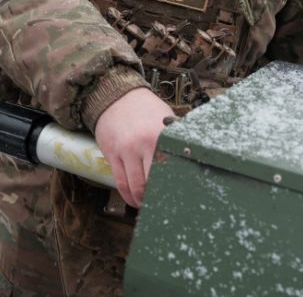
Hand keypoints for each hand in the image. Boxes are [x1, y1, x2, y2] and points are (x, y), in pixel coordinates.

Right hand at [93, 87, 173, 208]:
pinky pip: (120, 181)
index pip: (170, 168)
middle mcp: (142, 143)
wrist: (116, 96)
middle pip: (152, 181)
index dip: (175, 187)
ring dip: (141, 200)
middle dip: (157, 197)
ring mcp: (125, 150)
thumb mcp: (165, 120)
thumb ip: (174, 141)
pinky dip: (127, 195)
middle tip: (162, 205)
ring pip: (134, 185)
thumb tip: (191, 159)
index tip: (179, 197)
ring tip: (146, 205)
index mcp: (161, 135)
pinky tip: (133, 199)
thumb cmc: (145, 110)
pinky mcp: (111, 153)